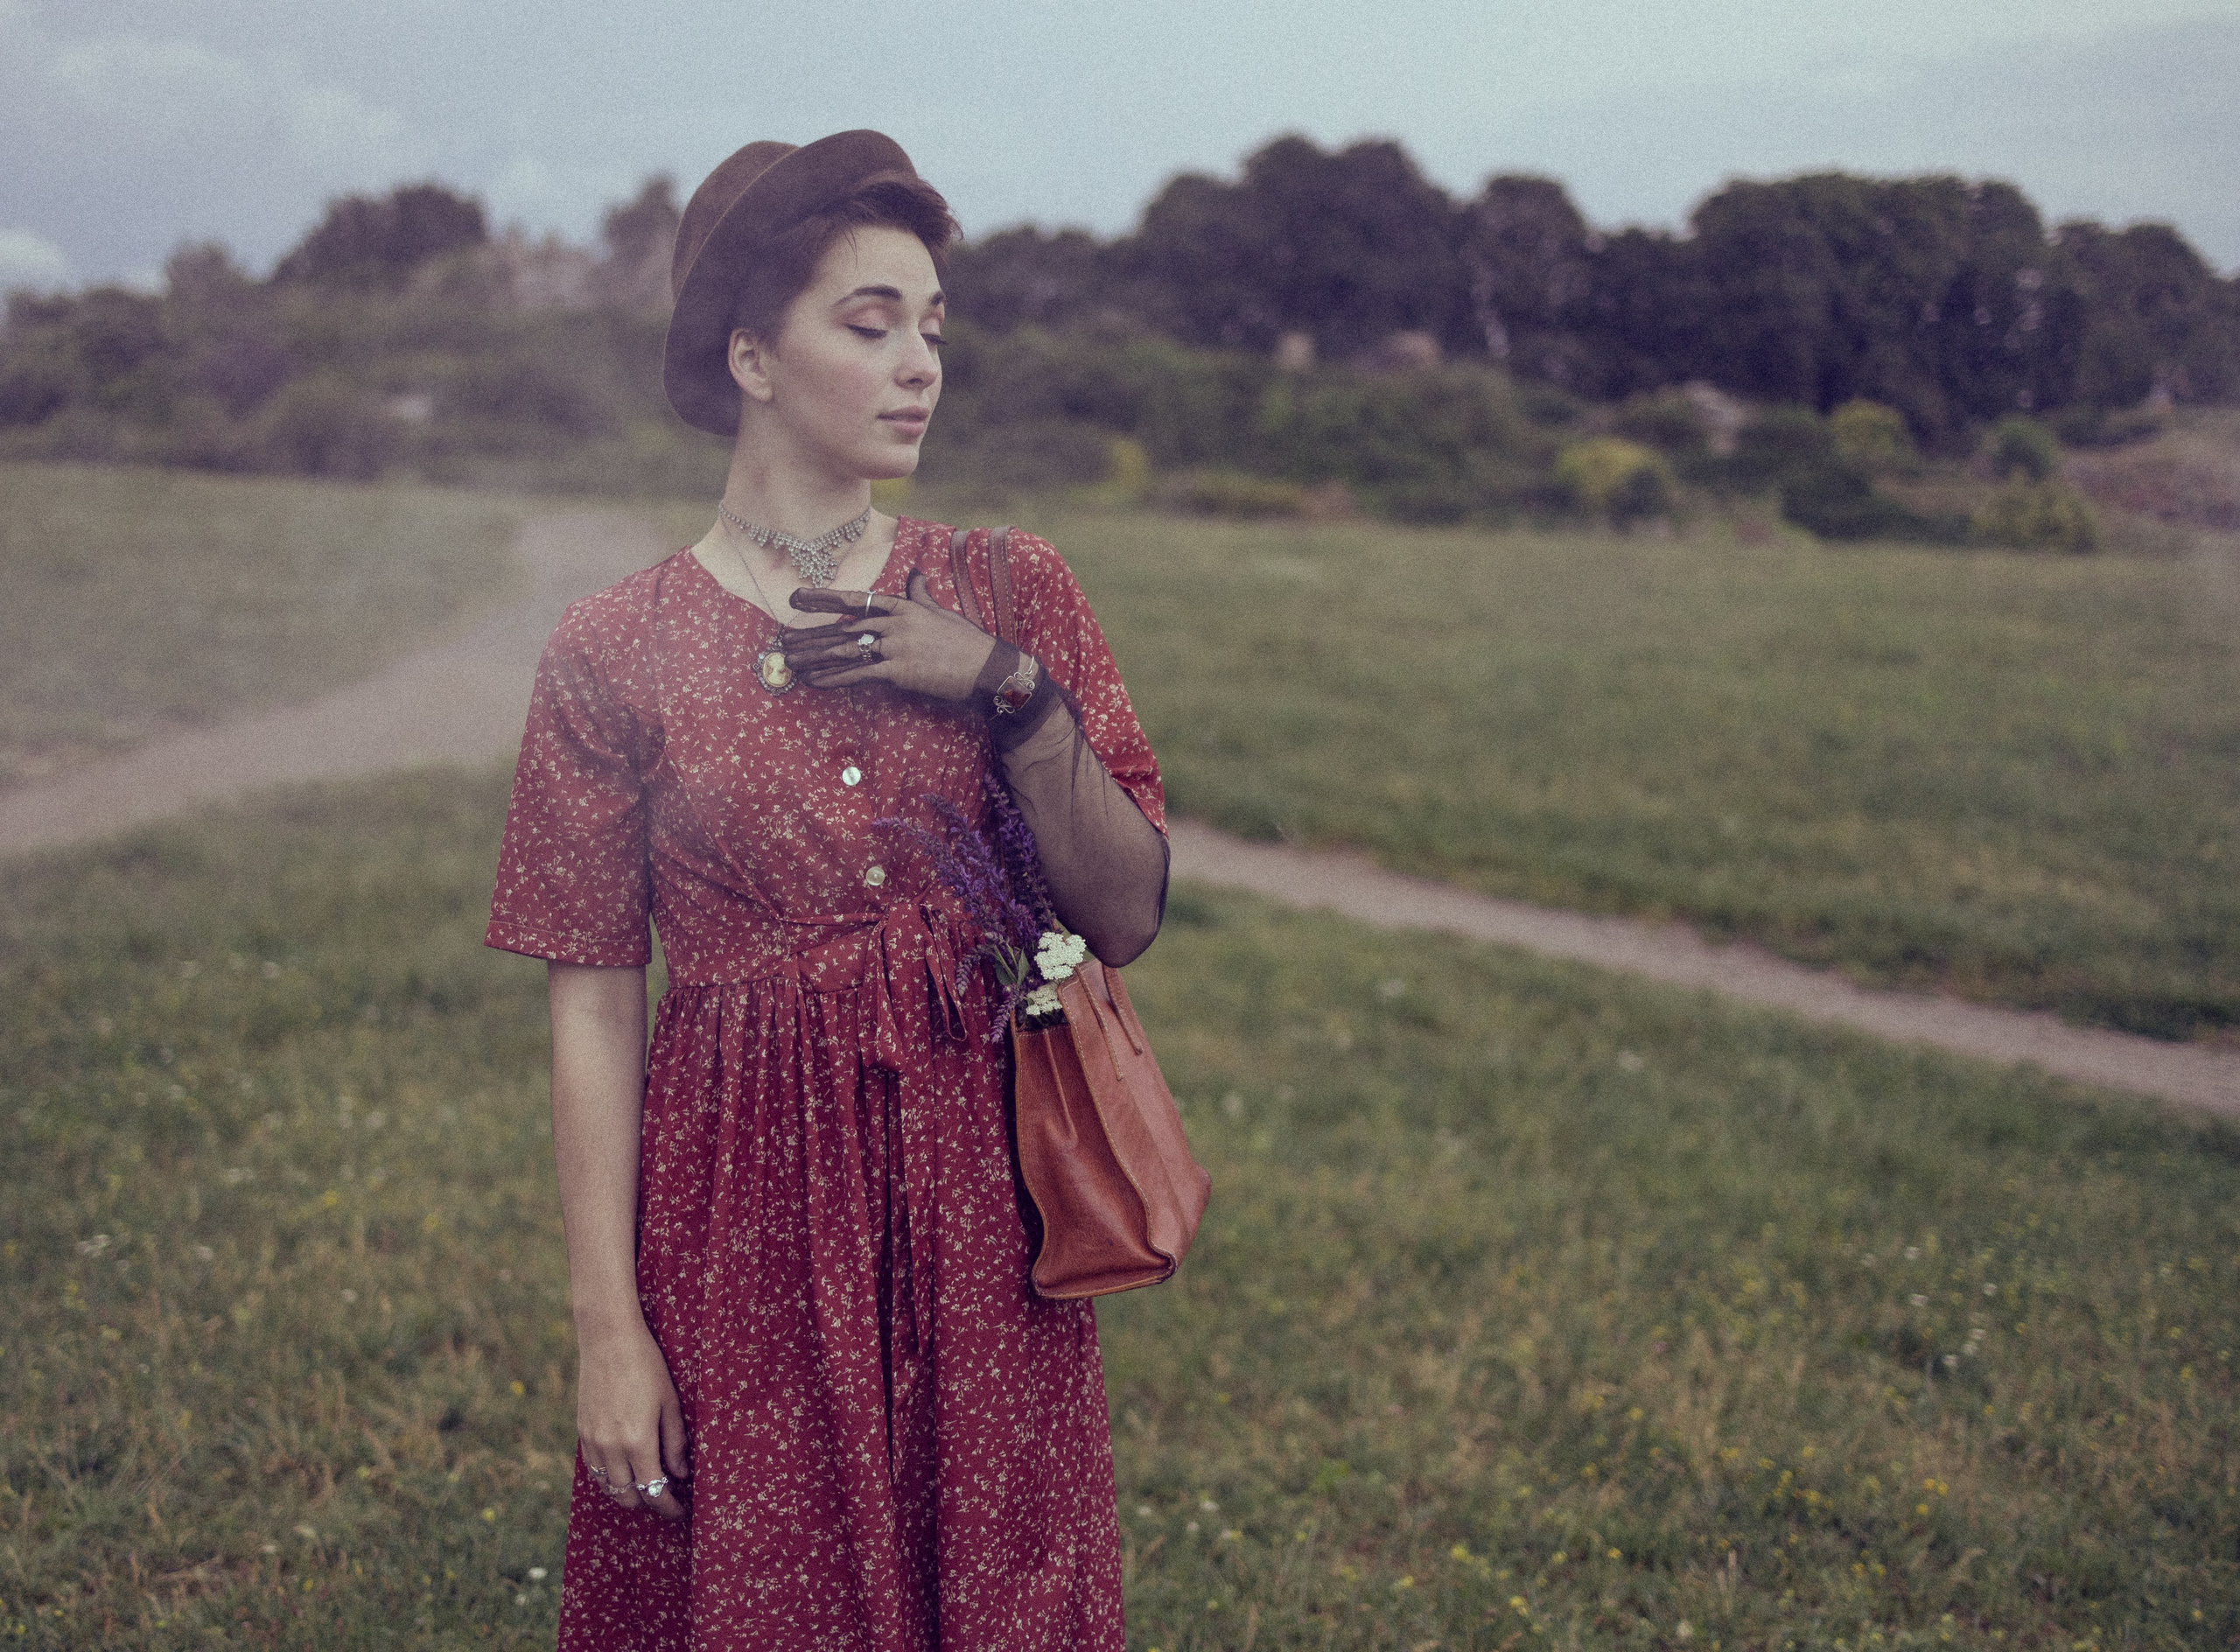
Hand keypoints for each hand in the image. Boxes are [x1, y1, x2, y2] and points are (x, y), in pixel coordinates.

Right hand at [576, 1318, 689, 1520]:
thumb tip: (679, 1475)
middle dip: (648, 1503)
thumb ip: (674, 1443)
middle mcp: (611, 1448)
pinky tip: (623, 1471)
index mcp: (638, 1442)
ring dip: (627, 1494)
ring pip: (608, 1487)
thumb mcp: (670, 1403)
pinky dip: (609, 1478)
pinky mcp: (582, 1432)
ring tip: (646, 1487)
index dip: (668, 1508)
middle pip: (628, 1496)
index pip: (654, 1491)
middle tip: (666, 1499)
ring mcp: (592, 1441)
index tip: (680, 1512)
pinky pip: (593, 1469)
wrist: (609, 1339)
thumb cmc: (647, 1366)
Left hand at [785, 570, 999, 700]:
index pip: (854, 600)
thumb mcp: (941, 612)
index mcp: (902, 607)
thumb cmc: (967, 642)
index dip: (822, 598)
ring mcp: (895, 647)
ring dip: (813, 657)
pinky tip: (814, 682)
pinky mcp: (898, 672)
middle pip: (842, 629)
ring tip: (789, 661)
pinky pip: (858, 676)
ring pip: (844, 651)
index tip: (795, 598)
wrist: (988, 668)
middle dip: (810, 636)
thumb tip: (916, 574)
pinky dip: (833, 680)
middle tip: (783, 641)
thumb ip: (922, 594)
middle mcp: (894, 624)